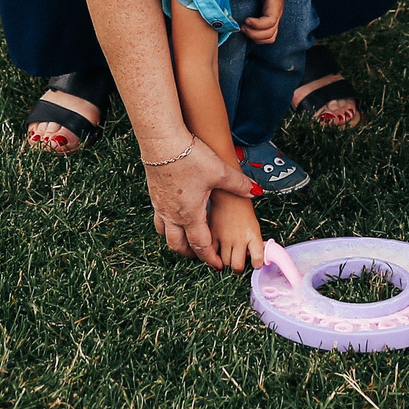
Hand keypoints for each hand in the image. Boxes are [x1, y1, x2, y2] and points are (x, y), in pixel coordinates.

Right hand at [145, 137, 256, 268]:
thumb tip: (254, 192)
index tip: (217, 265)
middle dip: (191, 254)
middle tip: (202, 255)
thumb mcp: (220, 172)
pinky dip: (167, 226)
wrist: (162, 143)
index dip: (210, 258)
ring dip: (177, 242)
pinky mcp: (154, 196)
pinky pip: (158, 220)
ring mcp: (160, 207)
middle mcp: (173, 216)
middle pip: (179, 246)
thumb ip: (238, 185)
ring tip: (186, 240)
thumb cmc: (190, 158)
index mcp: (190, 215)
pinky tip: (174, 216)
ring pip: (165, 234)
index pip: (201, 246)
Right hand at [209, 192, 266, 271]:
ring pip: (224, 262)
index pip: (258, 259)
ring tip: (227, 257)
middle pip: (237, 266)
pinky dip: (213, 256)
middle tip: (237, 264)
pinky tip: (215, 253)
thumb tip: (252, 255)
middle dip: (238, 268)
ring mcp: (225, 238)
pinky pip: (211, 254)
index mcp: (253, 235)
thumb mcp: (253, 224)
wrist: (226, 193)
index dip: (257, 264)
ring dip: (225, 262)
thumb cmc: (241, 206)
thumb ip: (253, 241)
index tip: (255, 263)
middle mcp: (239, 239)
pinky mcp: (212, 235)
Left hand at [241, 0, 284, 43]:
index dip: (258, 24)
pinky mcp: (270, 23)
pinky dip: (258, 38)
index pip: (270, 21)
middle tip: (242, 26)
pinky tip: (249, 31)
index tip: (246, 20)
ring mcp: (275, 20)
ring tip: (244, 29)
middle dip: (254, 33)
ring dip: (256, 37)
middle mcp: (277, 16)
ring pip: (270, 38)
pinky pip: (268, 37)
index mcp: (275, 6)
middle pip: (270, 33)